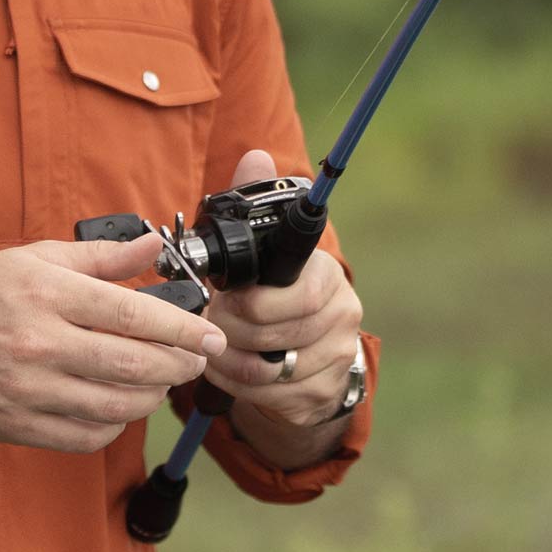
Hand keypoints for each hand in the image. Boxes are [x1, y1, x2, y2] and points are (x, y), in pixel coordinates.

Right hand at [0, 235, 226, 453]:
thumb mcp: (29, 259)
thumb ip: (97, 256)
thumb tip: (152, 245)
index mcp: (45, 295)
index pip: (133, 315)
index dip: (182, 328)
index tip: (211, 333)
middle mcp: (39, 343)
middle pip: (133, 364)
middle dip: (178, 364)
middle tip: (197, 359)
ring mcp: (28, 390)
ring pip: (115, 405)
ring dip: (152, 396)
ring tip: (162, 381)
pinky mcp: (18, 425)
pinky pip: (84, 437)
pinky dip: (114, 427)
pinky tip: (120, 409)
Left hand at [200, 148, 363, 430]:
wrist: (306, 355)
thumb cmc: (275, 292)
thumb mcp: (264, 247)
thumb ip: (255, 201)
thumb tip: (255, 155)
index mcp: (327, 276)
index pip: (296, 291)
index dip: (253, 300)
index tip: (226, 298)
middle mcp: (342, 317)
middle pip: (273, 331)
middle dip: (229, 326)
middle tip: (210, 319)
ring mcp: (335, 359)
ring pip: (266, 368)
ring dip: (226, 357)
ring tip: (211, 343)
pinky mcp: (321, 395)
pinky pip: (267, 396)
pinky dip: (234, 384)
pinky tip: (223, 368)